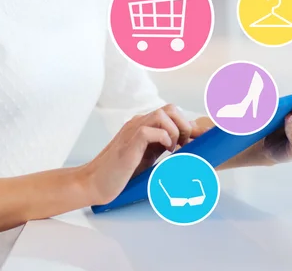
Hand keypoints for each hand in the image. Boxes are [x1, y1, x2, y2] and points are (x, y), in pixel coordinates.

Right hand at [81, 104, 206, 205]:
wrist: (94, 183)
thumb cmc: (120, 173)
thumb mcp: (147, 156)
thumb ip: (162, 146)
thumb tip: (186, 146)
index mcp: (143, 125)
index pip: (171, 113)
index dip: (188, 125)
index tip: (197, 140)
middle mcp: (138, 123)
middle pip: (170, 108)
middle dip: (184, 125)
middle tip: (185, 145)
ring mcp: (132, 131)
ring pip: (162, 114)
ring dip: (175, 131)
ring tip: (174, 149)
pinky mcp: (128, 144)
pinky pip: (149, 131)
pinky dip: (163, 139)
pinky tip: (165, 151)